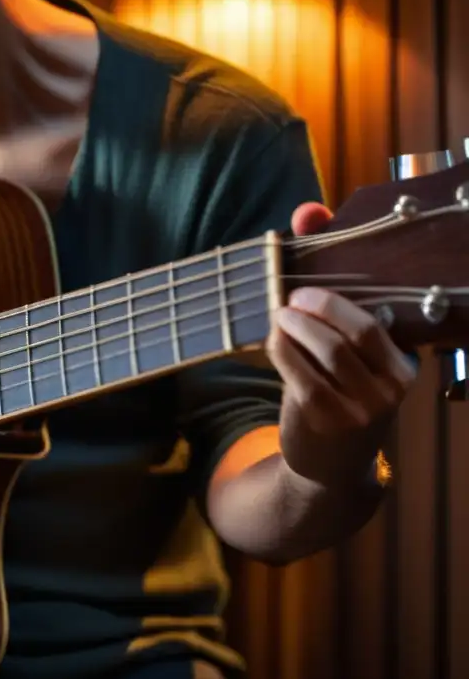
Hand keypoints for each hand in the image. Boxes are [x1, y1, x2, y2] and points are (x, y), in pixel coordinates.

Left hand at [266, 203, 417, 481]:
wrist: (330, 467)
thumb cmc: (340, 395)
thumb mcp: (349, 357)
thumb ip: (333, 289)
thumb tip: (308, 211)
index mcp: (405, 366)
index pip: (375, 320)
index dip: (340, 290)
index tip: (316, 261)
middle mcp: (391, 388)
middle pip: (352, 332)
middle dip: (319, 306)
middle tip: (293, 295)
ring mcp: (360, 408)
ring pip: (324, 351)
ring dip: (294, 326)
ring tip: (280, 315)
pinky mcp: (325, 419)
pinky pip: (298, 373)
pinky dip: (281, 349)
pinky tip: (272, 338)